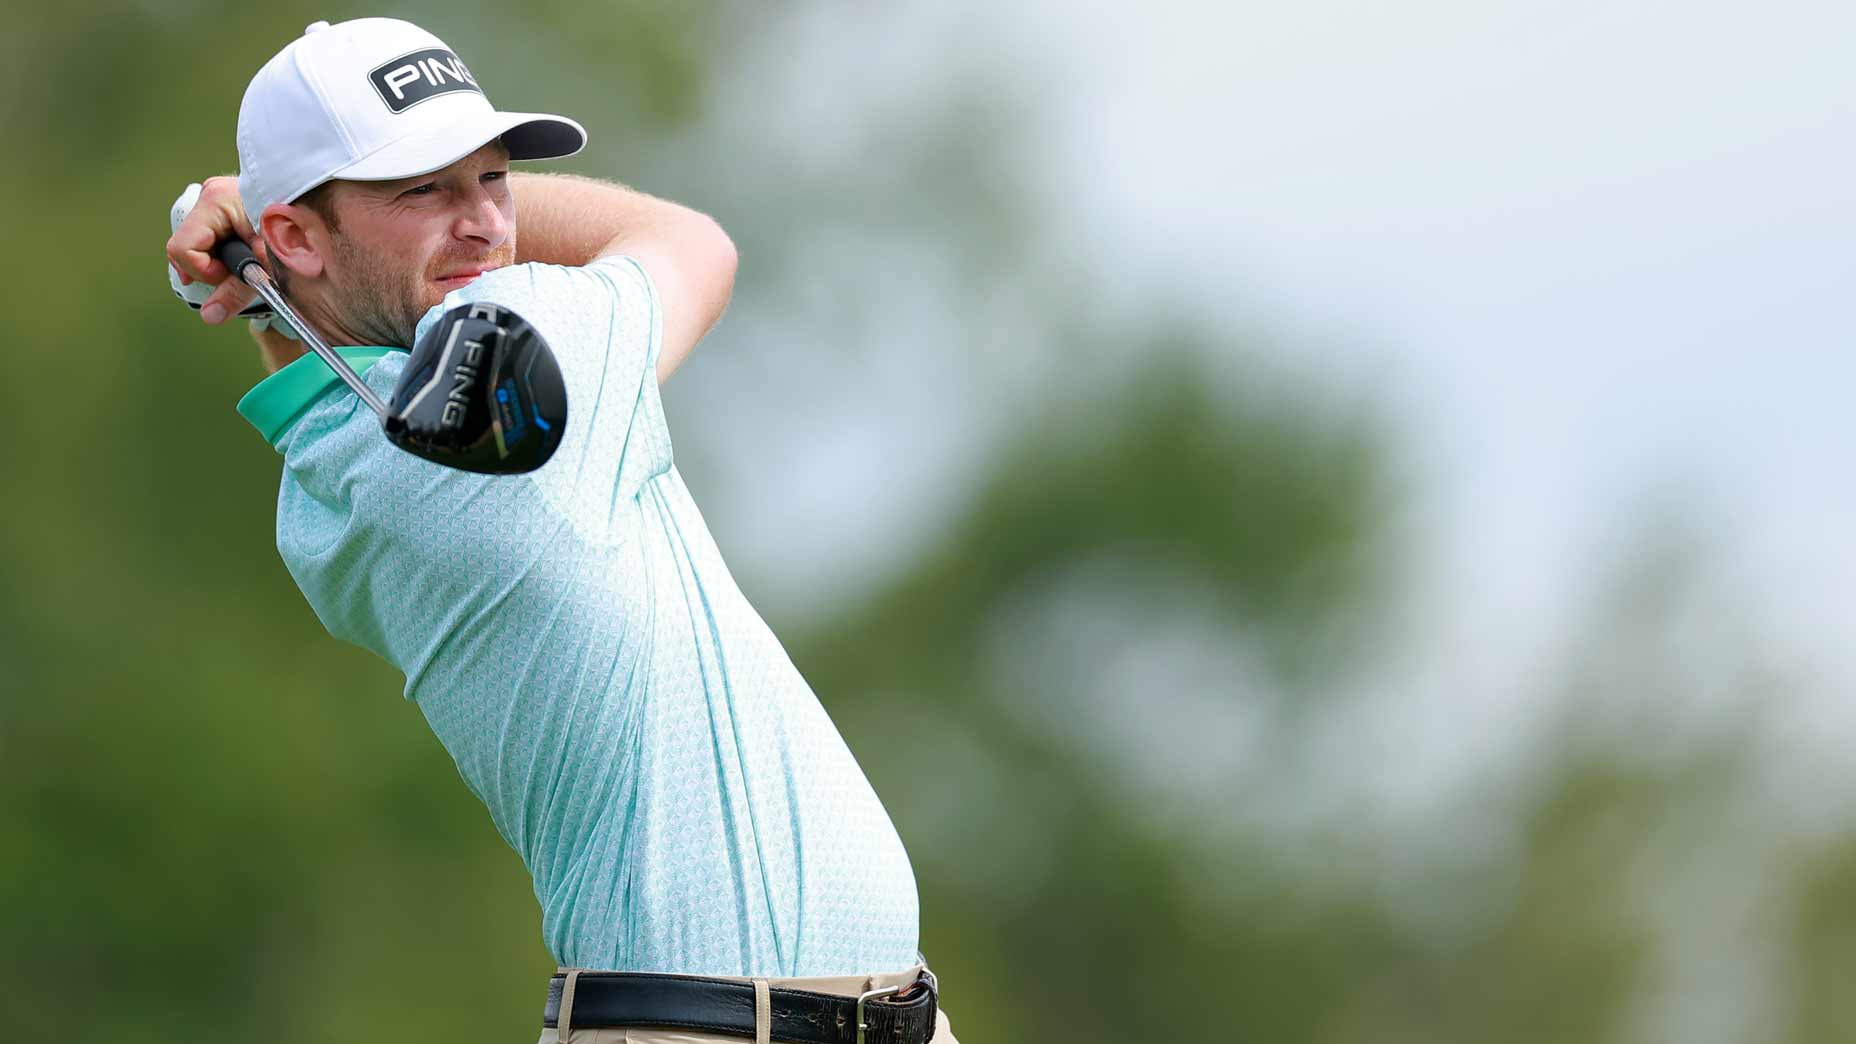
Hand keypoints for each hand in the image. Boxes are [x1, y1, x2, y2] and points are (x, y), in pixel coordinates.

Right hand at [167, 181, 298, 339]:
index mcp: (217, 202)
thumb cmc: (298, 231)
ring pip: (196, 244)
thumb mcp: (267, 265)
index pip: (182, 249)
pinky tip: (241, 255)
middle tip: (240, 269)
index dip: (204, 271)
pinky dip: (222, 253)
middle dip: (210, 267)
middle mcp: (212, 195)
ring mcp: (217, 198)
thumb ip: (236, 291)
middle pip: (187, 247)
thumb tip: (210, 315)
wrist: (320, 211)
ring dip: (216, 261)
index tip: (231, 274)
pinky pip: (208, 237)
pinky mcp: (226, 205)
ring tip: (246, 260)